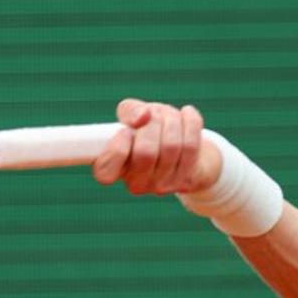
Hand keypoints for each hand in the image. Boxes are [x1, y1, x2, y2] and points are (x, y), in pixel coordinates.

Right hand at [92, 99, 221, 194]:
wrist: (183, 148)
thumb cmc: (150, 130)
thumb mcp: (133, 116)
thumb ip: (129, 111)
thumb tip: (142, 117)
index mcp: (114, 170)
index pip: (105, 172)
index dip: (116, 149)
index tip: (125, 131)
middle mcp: (135, 183)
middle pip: (145, 152)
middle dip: (152, 123)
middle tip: (152, 114)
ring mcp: (162, 185)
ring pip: (171, 146)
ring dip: (171, 119)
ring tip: (169, 114)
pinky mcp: (186, 180)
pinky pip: (191, 145)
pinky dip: (190, 122)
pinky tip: (187, 113)